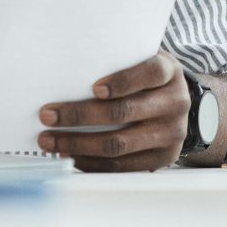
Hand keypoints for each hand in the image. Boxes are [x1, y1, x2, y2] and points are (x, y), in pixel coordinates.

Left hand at [38, 51, 188, 172]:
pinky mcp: (162, 158)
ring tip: (50, 140)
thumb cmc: (147, 78)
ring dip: (78, 144)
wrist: (177, 103)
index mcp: (169, 72)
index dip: (122, 82)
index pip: (149, 73)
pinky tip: (71, 156)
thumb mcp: (142, 60)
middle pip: (124, 112)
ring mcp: (171, 134)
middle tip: (48, 115)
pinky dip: (92, 162)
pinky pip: (122, 166)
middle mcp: (175, 103)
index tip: (94, 88)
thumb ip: (116, 62)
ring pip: (119, 144)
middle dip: (80, 115)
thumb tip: (64, 72)